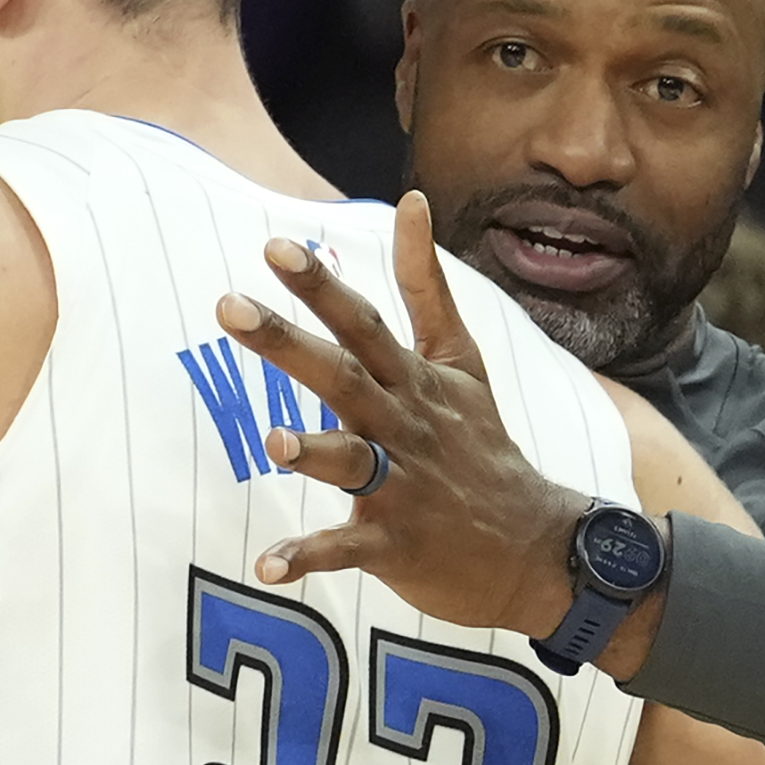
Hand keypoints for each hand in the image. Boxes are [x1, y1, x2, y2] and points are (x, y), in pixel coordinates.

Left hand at [217, 192, 633, 659]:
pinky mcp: (398, 544)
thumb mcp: (461, 358)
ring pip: (353, 462)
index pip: (362, 324)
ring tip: (274, 442)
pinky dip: (308, 557)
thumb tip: (411, 199)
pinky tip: (267, 565)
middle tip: (228, 308)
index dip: (320, 286)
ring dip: (315, 451)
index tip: (275, 247)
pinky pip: (347, 550)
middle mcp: (404, 426)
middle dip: (287, 342)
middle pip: (343, 376)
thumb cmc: (483, 446)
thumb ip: (426, 283)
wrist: (535, 544)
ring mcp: (403, 486)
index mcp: (412, 382)